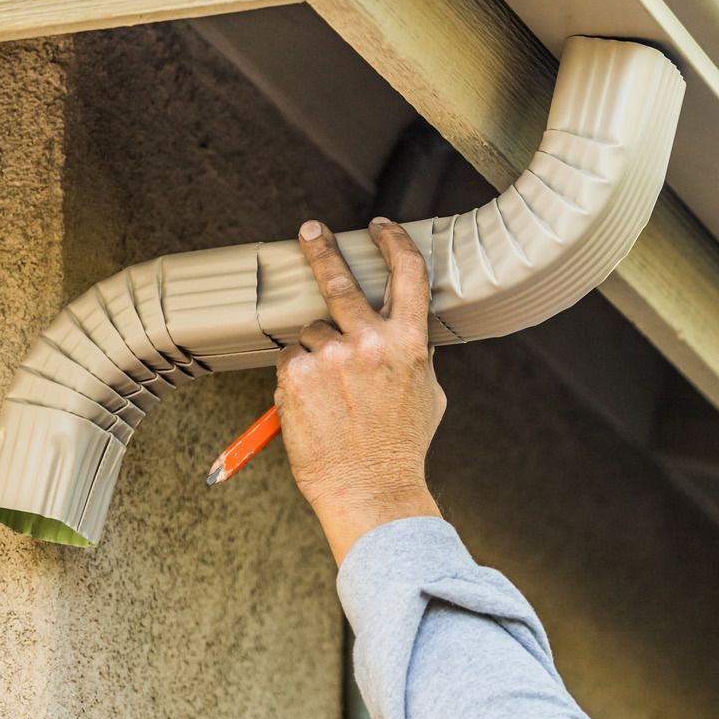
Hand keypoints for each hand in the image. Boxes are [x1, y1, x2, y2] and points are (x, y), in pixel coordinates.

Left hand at [274, 218, 445, 564]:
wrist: (370, 490)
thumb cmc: (400, 448)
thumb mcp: (427, 394)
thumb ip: (414, 355)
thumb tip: (404, 332)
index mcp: (409, 342)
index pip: (406, 272)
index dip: (393, 241)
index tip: (380, 227)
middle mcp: (370, 342)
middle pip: (339, 278)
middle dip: (321, 247)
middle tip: (309, 231)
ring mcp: (330, 356)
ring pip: (311, 332)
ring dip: (315, 353)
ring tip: (330, 397)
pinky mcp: (297, 374)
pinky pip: (291, 359)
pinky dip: (297, 377)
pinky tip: (314, 406)